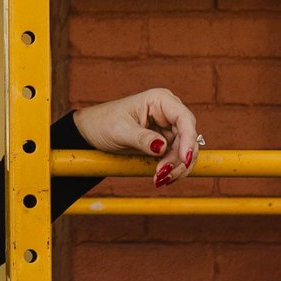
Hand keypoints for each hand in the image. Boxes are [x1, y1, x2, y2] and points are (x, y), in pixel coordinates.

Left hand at [70, 83, 201, 185]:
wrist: (92, 131)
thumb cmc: (103, 123)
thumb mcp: (120, 131)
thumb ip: (142, 139)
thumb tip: (162, 147)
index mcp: (160, 100)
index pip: (184, 118)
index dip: (188, 138)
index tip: (184, 158)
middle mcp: (168, 112)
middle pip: (187, 137)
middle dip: (179, 159)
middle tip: (162, 174)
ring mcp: (168, 128)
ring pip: (185, 151)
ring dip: (177, 167)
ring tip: (159, 179)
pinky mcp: (165, 143)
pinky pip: (176, 158)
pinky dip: (172, 169)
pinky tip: (161, 178)